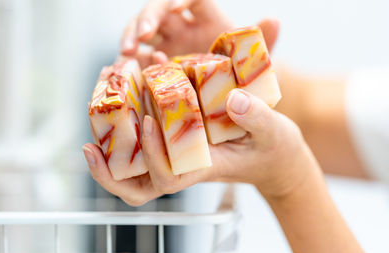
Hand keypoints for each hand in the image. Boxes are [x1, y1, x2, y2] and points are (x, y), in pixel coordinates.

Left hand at [83, 89, 317, 205]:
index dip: (153, 156)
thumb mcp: (274, 132)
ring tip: (95, 116)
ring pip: (133, 169)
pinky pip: (143, 145)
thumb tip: (233, 99)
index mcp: (204, 169)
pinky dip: (125, 130)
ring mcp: (177, 158)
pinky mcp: (176, 144)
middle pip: (137, 187)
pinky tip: (121, 102)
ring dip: (109, 149)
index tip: (148, 123)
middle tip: (90, 147)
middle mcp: (183, 167)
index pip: (169, 178)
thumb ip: (257, 118)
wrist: (272, 157)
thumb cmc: (273, 149)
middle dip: (110, 173)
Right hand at [120, 0, 278, 66]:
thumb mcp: (251, 61)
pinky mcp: (153, 65)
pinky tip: (123, 71)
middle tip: (141, 35)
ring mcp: (165, 44)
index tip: (177, 8)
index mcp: (206, 18)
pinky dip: (128, 64)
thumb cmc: (240, 76)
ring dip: (130, 38)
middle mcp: (183, 26)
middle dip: (148, 18)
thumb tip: (274, 19)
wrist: (227, 98)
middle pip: (159, 10)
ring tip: (126, 55)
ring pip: (141, 31)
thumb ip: (263, 41)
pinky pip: (136, 59)